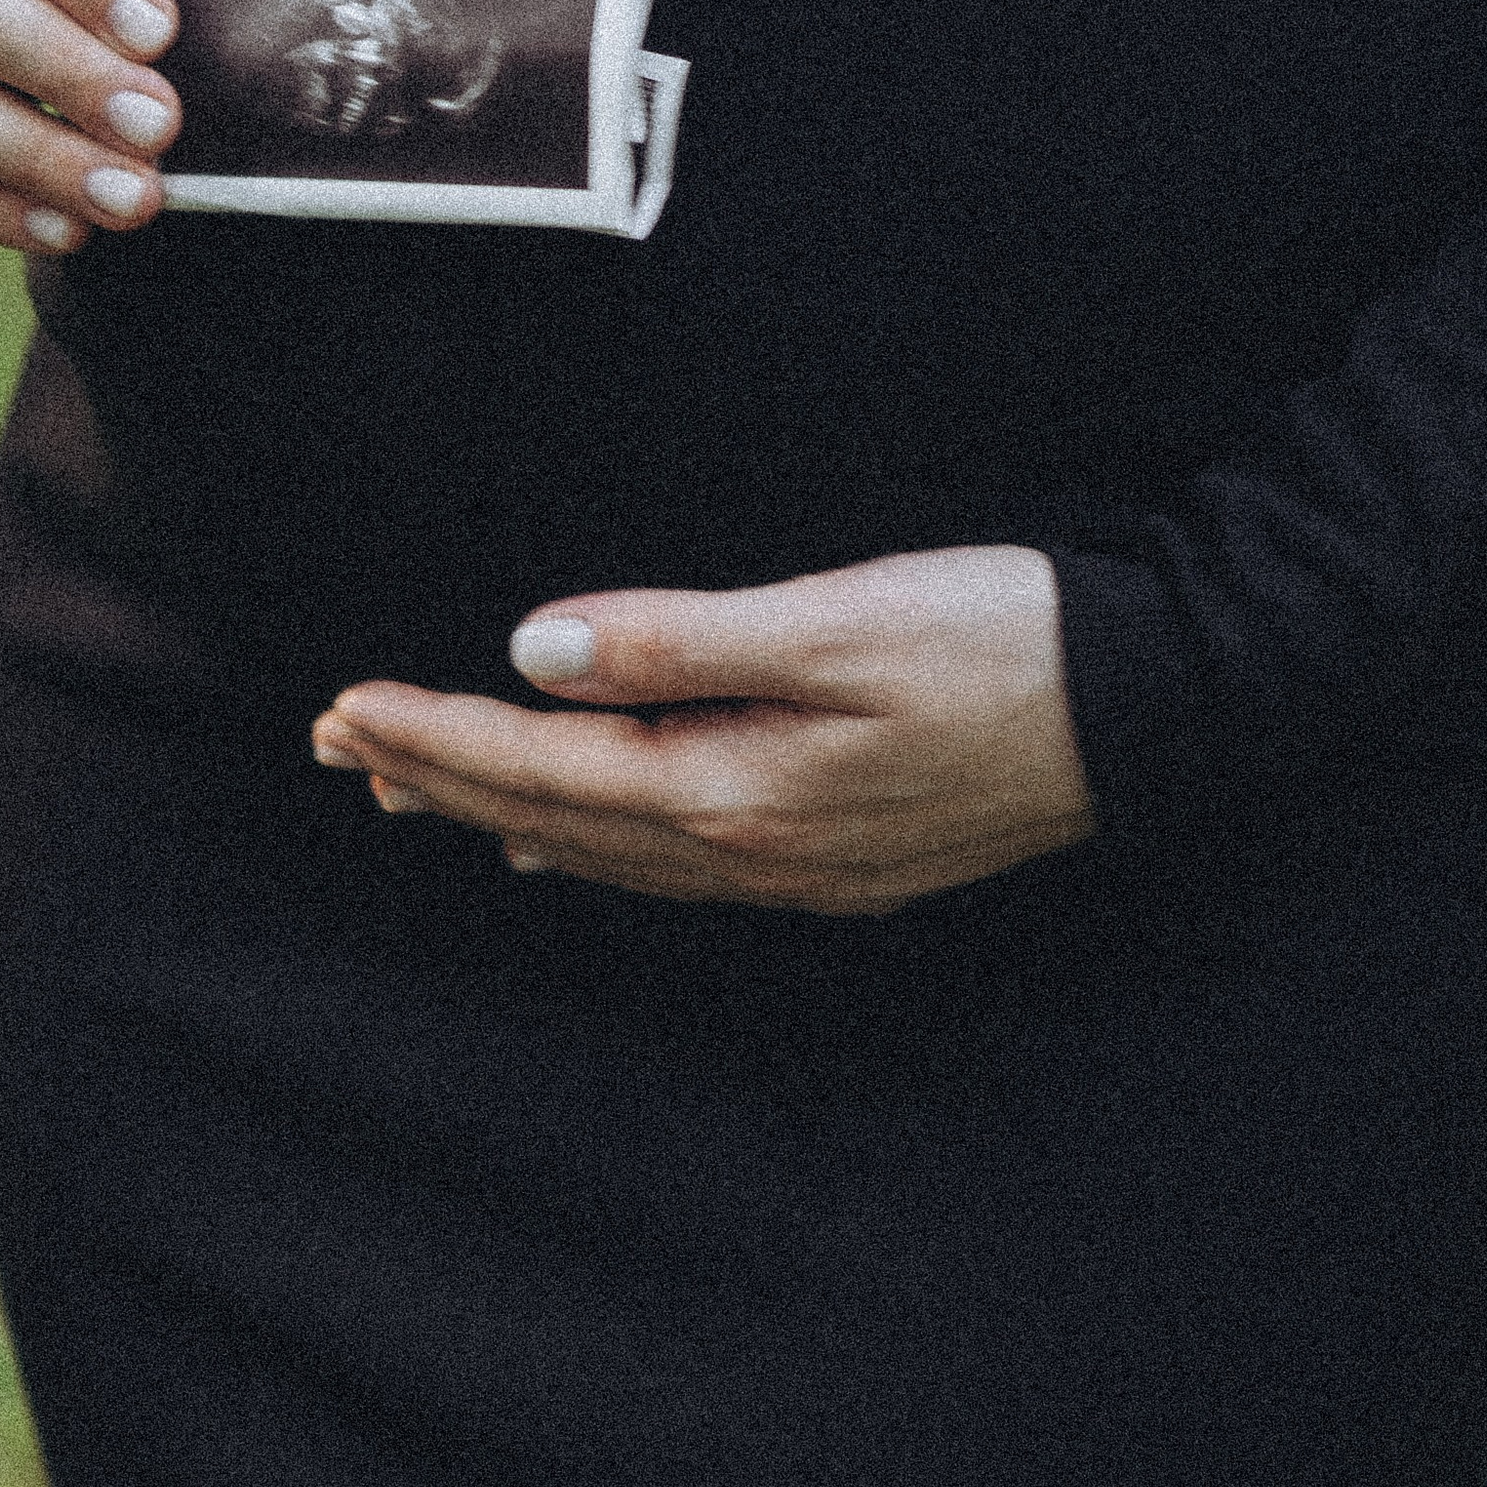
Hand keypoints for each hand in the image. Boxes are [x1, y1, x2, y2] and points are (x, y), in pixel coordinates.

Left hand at [311, 547, 1095, 913]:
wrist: (1149, 710)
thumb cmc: (1002, 640)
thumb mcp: (838, 618)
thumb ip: (681, 636)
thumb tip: (538, 650)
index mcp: (738, 785)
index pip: (544, 766)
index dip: (437, 734)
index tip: (346, 706)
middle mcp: (752, 849)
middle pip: (554, 820)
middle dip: (439, 776)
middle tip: (337, 745)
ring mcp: (795, 867)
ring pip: (605, 851)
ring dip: (499, 814)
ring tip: (411, 788)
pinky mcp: (834, 860)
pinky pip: (671, 869)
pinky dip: (592, 847)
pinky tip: (559, 841)